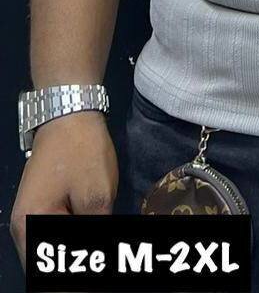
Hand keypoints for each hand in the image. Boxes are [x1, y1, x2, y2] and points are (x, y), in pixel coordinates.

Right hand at [10, 110, 118, 271]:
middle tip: (106, 265)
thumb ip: (94, 232)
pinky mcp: (41, 206)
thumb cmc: (82, 152)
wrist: (69, 113)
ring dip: (70, 259)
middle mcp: (23, 228)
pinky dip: (69, 245)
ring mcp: (29, 216)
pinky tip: (88, 241)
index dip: (75, 278)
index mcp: (31, 227)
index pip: (50, 271)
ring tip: (97, 258)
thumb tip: (94, 259)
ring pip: (49, 252)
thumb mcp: (96, 197)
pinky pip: (53, 236)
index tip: (96, 275)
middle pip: (45, 265)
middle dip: (72, 270)